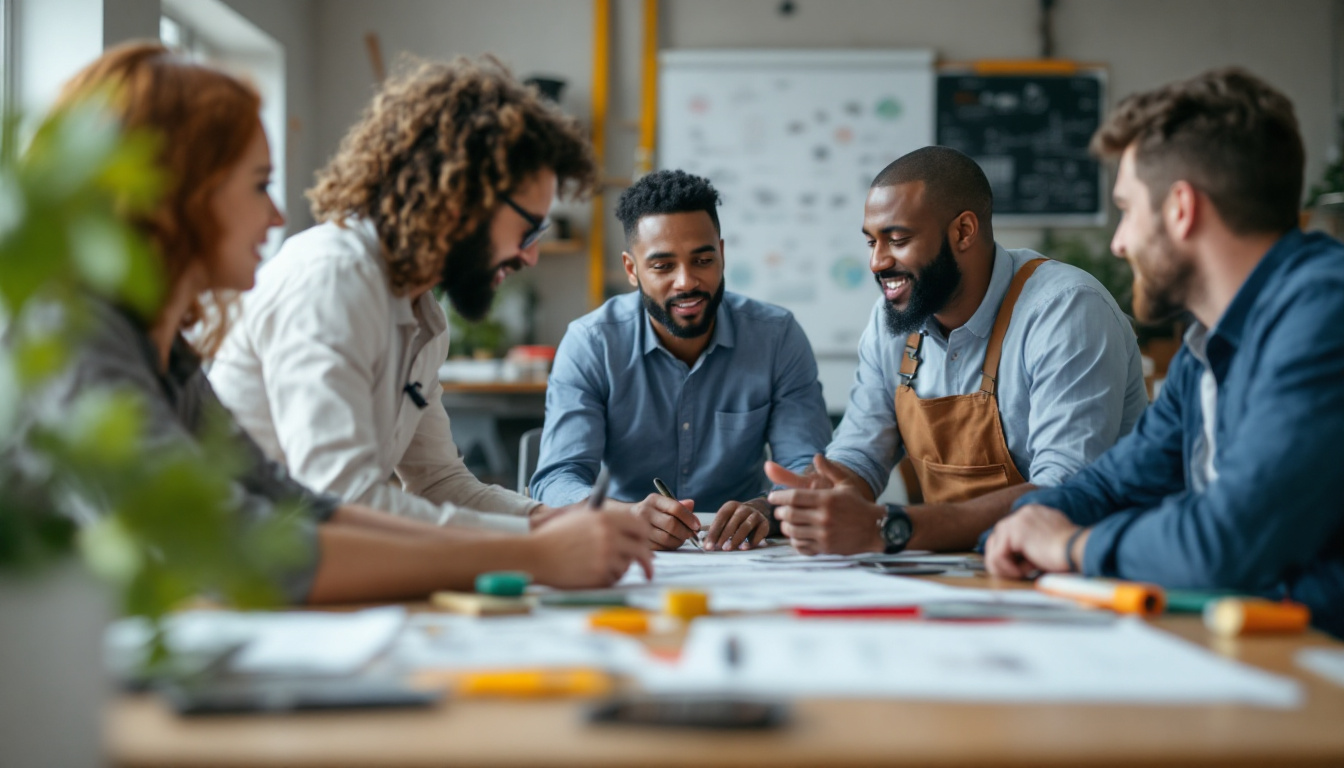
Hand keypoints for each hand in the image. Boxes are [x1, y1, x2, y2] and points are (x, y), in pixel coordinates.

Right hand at [530, 507, 653, 586]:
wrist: (535, 556)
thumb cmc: (555, 537)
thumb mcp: (581, 518)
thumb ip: (607, 520)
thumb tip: (633, 528)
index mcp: (606, 518)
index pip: (640, 526)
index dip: (644, 536)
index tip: (644, 544)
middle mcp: (609, 536)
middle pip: (642, 550)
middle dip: (646, 561)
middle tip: (647, 568)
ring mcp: (605, 557)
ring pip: (627, 566)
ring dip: (619, 568)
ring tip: (596, 564)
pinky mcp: (599, 576)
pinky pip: (614, 579)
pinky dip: (607, 578)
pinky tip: (588, 572)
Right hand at [629, 493, 698, 549]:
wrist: (627, 520)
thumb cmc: (653, 512)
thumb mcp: (664, 504)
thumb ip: (679, 505)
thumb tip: (691, 504)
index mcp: (653, 500)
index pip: (675, 508)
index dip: (689, 518)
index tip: (696, 525)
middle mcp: (644, 512)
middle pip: (671, 524)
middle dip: (685, 531)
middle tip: (690, 534)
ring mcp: (640, 528)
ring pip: (666, 538)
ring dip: (679, 541)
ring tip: (681, 539)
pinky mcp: (640, 541)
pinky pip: (660, 547)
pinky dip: (670, 547)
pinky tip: (671, 543)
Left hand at [703, 499, 769, 550]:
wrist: (759, 512)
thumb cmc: (737, 520)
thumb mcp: (726, 520)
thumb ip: (716, 531)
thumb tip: (706, 545)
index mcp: (731, 506)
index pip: (721, 518)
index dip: (714, 532)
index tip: (709, 545)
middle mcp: (743, 508)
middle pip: (733, 522)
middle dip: (724, 536)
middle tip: (719, 548)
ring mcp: (755, 515)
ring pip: (745, 526)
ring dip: (736, 538)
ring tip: (730, 548)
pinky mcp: (764, 523)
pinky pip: (759, 532)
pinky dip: (752, 540)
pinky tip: (745, 548)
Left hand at [766, 455, 882, 554]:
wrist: (875, 530)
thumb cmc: (858, 505)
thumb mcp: (845, 484)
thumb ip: (830, 470)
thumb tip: (817, 456)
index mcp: (826, 499)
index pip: (793, 497)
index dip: (778, 496)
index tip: (772, 497)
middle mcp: (823, 517)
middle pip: (789, 514)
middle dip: (779, 512)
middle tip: (778, 510)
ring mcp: (824, 535)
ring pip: (792, 531)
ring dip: (784, 527)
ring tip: (785, 522)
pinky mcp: (825, 549)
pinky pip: (800, 546)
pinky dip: (794, 541)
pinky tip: (796, 535)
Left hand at [983, 504, 1081, 579]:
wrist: (1079, 551)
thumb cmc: (1068, 554)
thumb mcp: (1046, 544)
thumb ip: (1029, 543)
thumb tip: (1011, 556)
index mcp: (1031, 514)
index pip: (1006, 536)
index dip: (1011, 557)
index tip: (1026, 568)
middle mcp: (1022, 513)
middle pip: (995, 542)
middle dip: (1004, 563)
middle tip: (1021, 574)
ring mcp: (1016, 520)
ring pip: (993, 551)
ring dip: (1007, 568)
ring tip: (1025, 572)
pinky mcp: (1014, 531)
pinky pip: (997, 556)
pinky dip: (1009, 570)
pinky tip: (1026, 571)